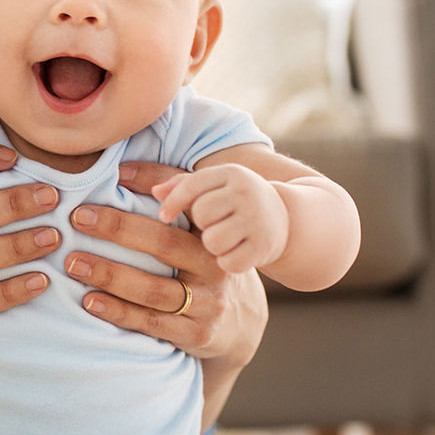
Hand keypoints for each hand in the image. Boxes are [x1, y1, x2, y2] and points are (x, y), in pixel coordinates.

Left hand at [62, 161, 266, 370]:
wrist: (240, 318)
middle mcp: (214, 265)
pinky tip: (90, 301)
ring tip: (73, 264)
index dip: (145, 192)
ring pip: (154, 289)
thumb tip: (120, 170)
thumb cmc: (201, 258)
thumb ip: (167, 192)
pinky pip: (152, 323)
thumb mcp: (194, 225)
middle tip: (76, 221)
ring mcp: (208, 303)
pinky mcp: (197, 334)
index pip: (179, 207)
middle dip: (118, 230)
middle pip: (164, 245)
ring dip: (110, 275)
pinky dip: (118, 312)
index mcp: (211, 232)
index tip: (98, 192)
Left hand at [152, 164, 290, 273]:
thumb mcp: (213, 185)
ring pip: (213, 240)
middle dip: (200, 224)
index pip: (192, 184)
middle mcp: (247, 193)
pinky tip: (232, 254)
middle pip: (201, 213)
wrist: (284, 219)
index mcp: (230, 173)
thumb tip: (150, 189)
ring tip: (220, 240)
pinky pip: (229, 261)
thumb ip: (179, 184)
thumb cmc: (234, 201)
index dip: (173, 202)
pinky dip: (227, 262)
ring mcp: (258, 220)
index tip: (164, 215)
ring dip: (211, 245)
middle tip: (210, 225)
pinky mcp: (264, 247)